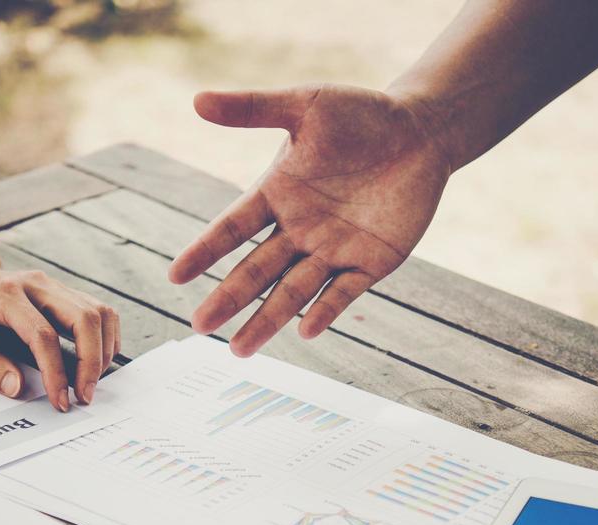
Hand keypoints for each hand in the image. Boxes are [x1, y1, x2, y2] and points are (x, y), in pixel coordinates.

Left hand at [0, 264, 119, 411]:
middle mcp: (36, 285)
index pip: (43, 334)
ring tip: (91, 382)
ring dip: (104, 351)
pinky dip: (106, 339)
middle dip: (91, 362)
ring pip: (99, 313)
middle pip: (83, 318)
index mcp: (5, 295)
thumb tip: (18, 388)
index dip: (56, 372)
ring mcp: (54, 286)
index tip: (60, 401)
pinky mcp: (65, 292)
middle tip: (85, 396)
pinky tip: (96, 361)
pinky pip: (100, 312)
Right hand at [169, 84, 451, 355]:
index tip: (175, 276)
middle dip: (229, 298)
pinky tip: (304, 330)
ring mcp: (332, 250)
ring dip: (266, 320)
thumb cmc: (362, 113)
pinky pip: (342, 292)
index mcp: (276, 194)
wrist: (422, 131)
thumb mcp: (306, 104)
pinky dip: (325, 311)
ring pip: (292, 292)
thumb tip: (196, 100)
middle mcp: (298, 229)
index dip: (205, 251)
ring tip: (240, 350)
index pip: (232, 228)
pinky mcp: (369, 263)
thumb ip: (253, 108)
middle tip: (200, 327)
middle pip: (255, 270)